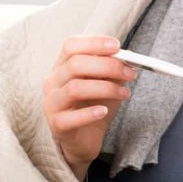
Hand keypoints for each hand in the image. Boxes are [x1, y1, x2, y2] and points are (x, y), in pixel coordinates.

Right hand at [42, 35, 137, 181]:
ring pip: (75, 88)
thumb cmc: (95, 105)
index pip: (71, 46)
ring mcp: (52, 103)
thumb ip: (113, 69)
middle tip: (130, 73)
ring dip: (105, 88)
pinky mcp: (57, 125)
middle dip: (107, 66)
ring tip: (125, 94)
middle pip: (76, 64)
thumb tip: (128, 57)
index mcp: (63, 66)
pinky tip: (104, 111)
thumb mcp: (106, 83)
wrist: (86, 138)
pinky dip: (91, 113)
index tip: (117, 46)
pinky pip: (71, 117)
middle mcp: (53, 82)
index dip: (94, 43)